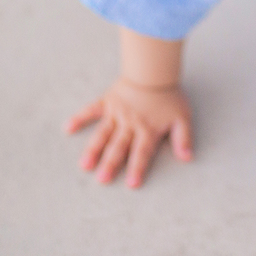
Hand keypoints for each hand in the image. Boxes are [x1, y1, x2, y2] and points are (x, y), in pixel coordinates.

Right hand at [64, 77, 192, 187]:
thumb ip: (184, 139)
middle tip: (102, 180)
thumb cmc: (169, 95)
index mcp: (147, 130)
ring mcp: (116, 113)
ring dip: (94, 150)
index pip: (142, 153)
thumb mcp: (183, 117)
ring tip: (84, 165)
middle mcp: (130, 124)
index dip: (137, 169)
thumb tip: (187, 158)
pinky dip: (80, 118)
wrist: (154, 70)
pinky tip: (68, 128)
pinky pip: (91, 110)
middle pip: (119, 148)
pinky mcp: (107, 102)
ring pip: (103, 134)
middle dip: (111, 165)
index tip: (131, 185)